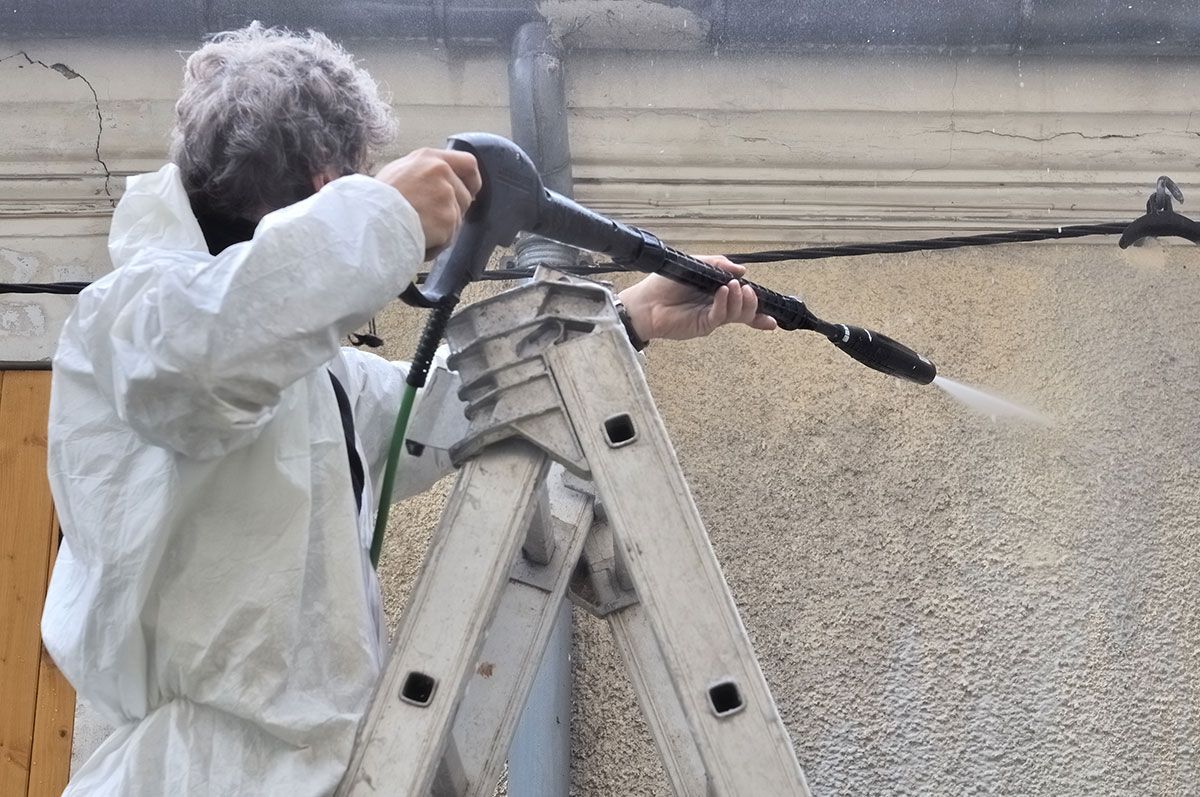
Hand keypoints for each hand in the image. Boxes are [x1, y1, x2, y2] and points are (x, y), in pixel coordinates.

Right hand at [374, 149, 481, 258]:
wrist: (369, 221)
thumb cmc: (377, 200)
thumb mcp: (399, 171)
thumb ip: (425, 173)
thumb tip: (442, 181)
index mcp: (430, 158)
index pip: (469, 163)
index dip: (472, 181)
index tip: (470, 192)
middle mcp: (441, 172)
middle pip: (465, 197)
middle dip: (452, 212)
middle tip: (427, 220)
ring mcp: (446, 196)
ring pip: (457, 220)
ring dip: (441, 230)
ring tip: (415, 229)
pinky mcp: (448, 219)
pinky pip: (449, 237)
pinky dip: (436, 244)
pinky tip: (417, 239)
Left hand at [617, 255, 777, 341]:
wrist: (645, 300)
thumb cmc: (666, 282)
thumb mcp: (696, 264)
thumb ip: (719, 264)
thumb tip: (742, 270)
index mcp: (718, 292)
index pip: (743, 300)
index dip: (759, 307)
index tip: (773, 312)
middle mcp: (718, 306)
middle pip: (745, 311)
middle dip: (753, 302)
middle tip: (749, 290)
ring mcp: (711, 317)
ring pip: (737, 315)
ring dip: (741, 301)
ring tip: (736, 288)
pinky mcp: (703, 325)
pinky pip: (720, 316)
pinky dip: (725, 304)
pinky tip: (723, 293)